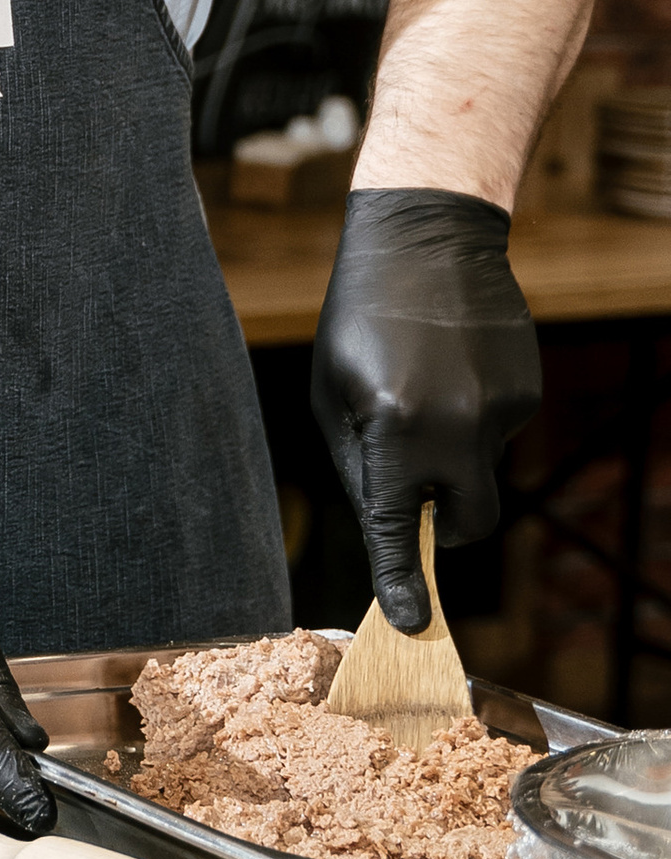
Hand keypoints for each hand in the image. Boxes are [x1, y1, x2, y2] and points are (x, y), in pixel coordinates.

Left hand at [312, 187, 539, 629]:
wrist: (427, 237)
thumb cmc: (360, 318)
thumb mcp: (332, 395)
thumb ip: (361, 468)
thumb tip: (391, 526)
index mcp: (396, 426)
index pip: (397, 526)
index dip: (402, 579)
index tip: (411, 621)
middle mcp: (458, 424)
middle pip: (467, 522)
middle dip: (443, 528)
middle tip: (417, 502)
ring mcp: (502, 409)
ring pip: (478, 470)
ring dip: (450, 451)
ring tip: (422, 385)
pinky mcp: (528, 392)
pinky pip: (496, 431)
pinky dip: (471, 417)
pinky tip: (451, 368)